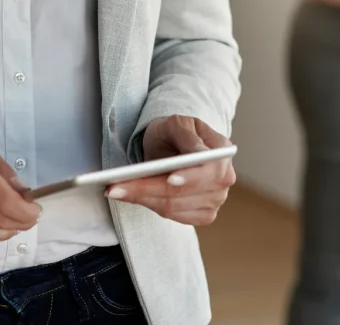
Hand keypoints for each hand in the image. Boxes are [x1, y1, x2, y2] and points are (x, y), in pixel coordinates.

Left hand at [104, 116, 235, 226]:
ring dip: (142, 198)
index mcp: (222, 153)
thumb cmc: (175, 132)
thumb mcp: (178, 123)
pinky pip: (172, 216)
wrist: (173, 145)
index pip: (209, 171)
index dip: (189, 178)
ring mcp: (215, 200)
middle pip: (184, 193)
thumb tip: (197, 155)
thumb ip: (187, 136)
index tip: (169, 179)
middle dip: (148, 189)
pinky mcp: (202, 215)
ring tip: (115, 189)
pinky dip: (148, 205)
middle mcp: (224, 180)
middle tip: (116, 185)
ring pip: (173, 207)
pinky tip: (131, 195)